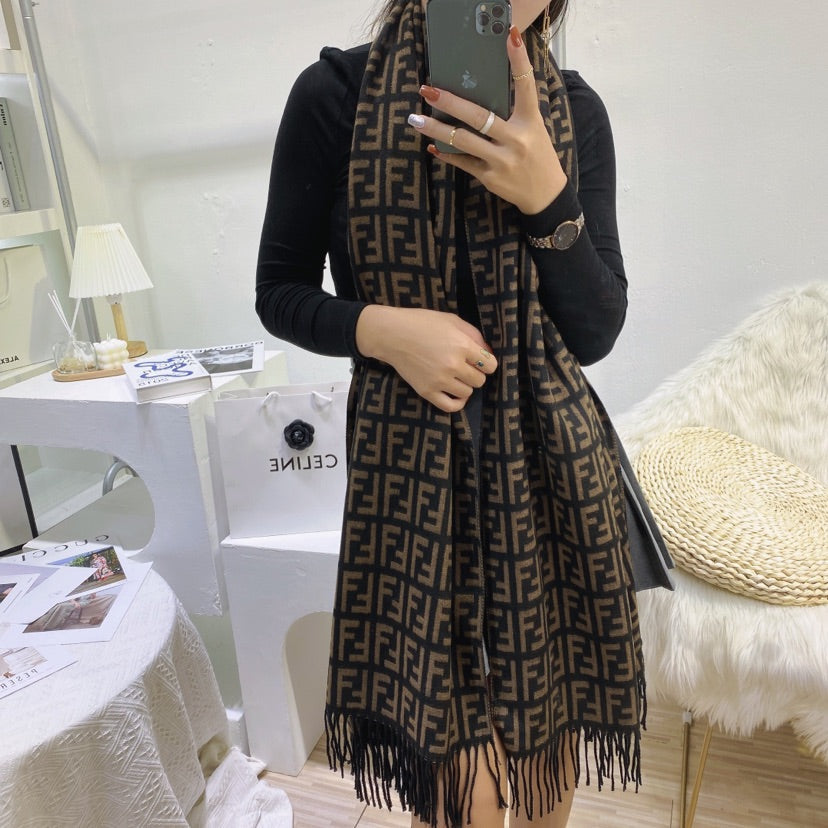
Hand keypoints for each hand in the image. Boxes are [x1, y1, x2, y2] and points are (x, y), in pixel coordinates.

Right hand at [355, 304, 497, 412]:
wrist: (392, 334)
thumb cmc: (422, 322)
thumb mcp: (452, 320)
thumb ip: (474, 336)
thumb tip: (489, 353)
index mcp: (462, 345)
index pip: (490, 365)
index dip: (487, 362)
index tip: (478, 359)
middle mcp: (453, 365)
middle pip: (479, 380)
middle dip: (475, 373)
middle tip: (464, 366)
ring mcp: (439, 380)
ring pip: (467, 393)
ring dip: (465, 385)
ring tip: (455, 376)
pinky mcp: (427, 392)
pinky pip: (451, 406)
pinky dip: (458, 403)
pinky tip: (455, 394)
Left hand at [408, 26, 566, 214]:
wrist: (545, 194)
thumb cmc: (536, 155)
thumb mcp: (534, 129)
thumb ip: (513, 112)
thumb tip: (482, 90)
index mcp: (530, 122)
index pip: (526, 86)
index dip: (519, 60)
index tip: (510, 36)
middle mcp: (516, 140)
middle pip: (478, 116)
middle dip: (450, 102)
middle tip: (427, 90)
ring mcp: (502, 160)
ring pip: (463, 141)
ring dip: (436, 129)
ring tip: (415, 120)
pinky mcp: (490, 177)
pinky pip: (463, 162)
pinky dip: (446, 154)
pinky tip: (431, 146)